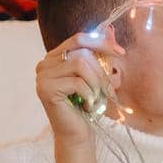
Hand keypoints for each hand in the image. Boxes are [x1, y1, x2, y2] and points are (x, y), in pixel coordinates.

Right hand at [35, 26, 125, 141]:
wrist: (77, 134)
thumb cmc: (87, 105)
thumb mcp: (96, 76)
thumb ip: (100, 53)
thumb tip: (110, 29)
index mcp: (55, 57)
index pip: (78, 39)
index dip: (100, 42)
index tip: (120, 52)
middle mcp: (44, 64)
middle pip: (81, 52)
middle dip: (101, 70)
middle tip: (109, 88)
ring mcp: (43, 77)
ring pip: (80, 65)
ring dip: (96, 83)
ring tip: (97, 98)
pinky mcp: (46, 89)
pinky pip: (77, 82)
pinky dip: (89, 94)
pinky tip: (88, 105)